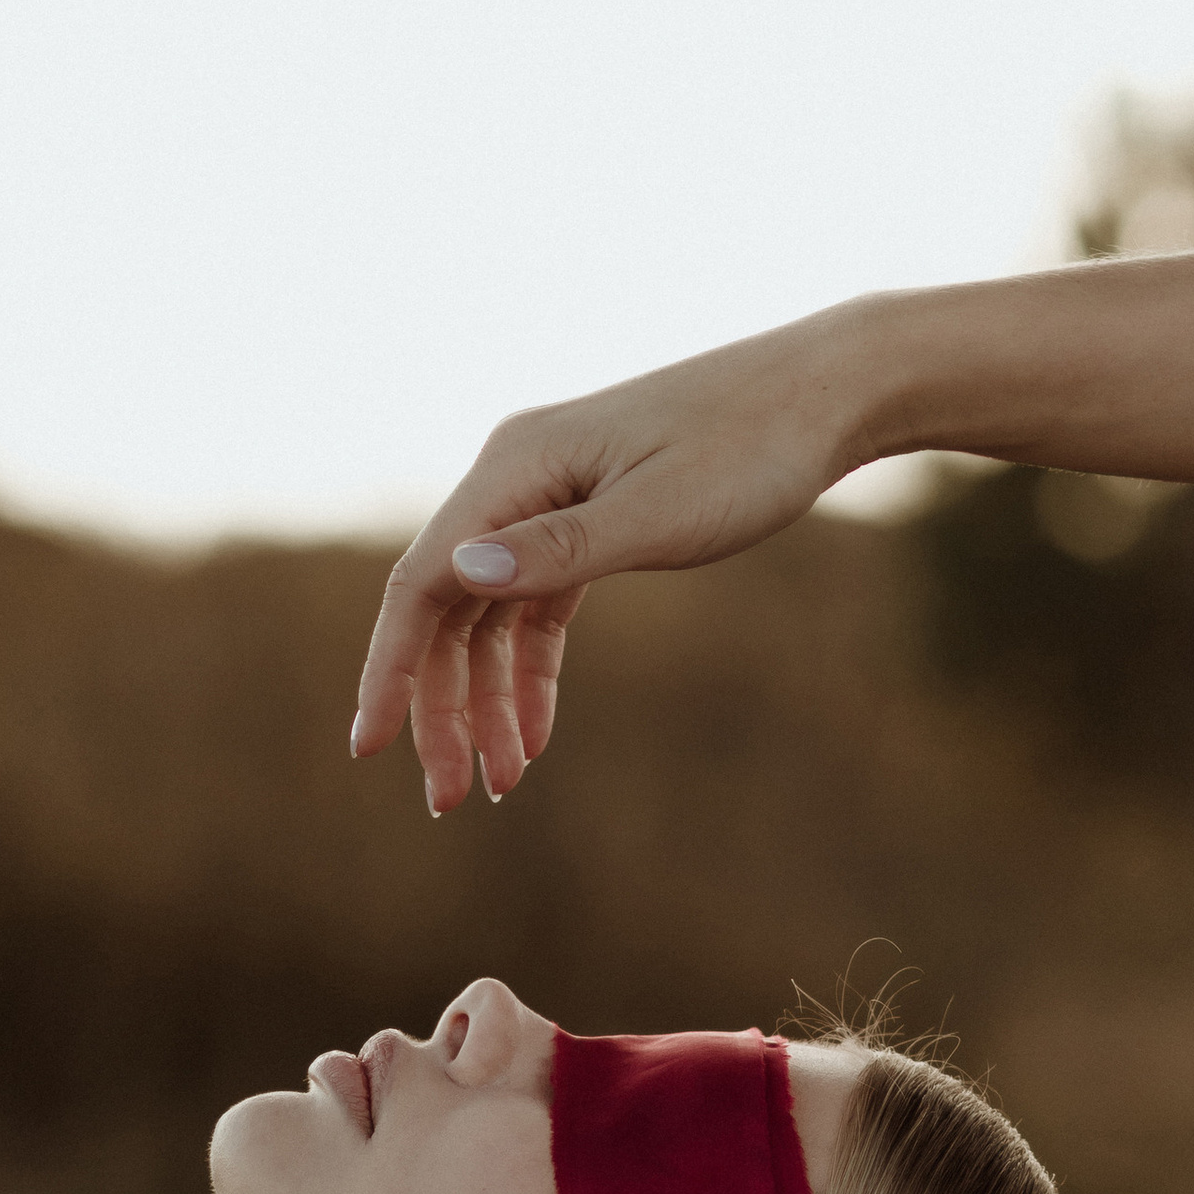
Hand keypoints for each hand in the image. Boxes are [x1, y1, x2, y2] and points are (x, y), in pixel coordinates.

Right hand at [352, 310, 870, 813]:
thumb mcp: (660, 511)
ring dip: (485, 699)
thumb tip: (459, 575)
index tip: (369, 749)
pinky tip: (535, 735)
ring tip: (499, 782)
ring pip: (487, 614)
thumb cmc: (751, 447)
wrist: (824, 396)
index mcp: (515, 465)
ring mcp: (550, 497)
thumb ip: (560, 549)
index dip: (391, 668)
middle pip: (447, 607)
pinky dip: (530, 671)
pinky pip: (536, 606)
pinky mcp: (589, 517)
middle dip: (443, 706)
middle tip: (452, 797)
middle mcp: (516, 477)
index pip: (423, 580)